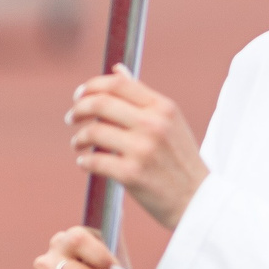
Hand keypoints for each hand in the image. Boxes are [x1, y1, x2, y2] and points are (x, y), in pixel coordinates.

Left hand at [68, 66, 209, 229]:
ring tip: (79, 144)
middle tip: (71, 118)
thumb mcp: (169, 122)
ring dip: (79, 137)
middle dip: (78, 109)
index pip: (118, 84)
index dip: (91, 86)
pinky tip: (86, 162)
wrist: (197, 199)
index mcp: (164, 107)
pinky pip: (94, 160)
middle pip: (101, 103)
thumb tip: (117, 69)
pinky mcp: (131, 174)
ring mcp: (143, 149)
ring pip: (93, 132)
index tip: (79, 96)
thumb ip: (141, 96)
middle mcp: (154, 124)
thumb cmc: (180, 159)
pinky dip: (84, 160)